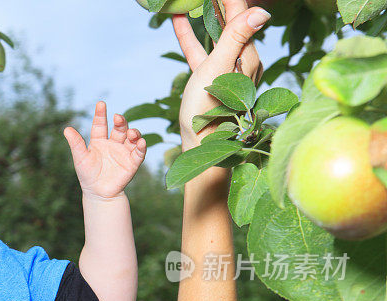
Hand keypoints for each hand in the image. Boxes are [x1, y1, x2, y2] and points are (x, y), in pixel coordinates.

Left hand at [64, 101, 146, 199]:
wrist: (98, 193)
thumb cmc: (87, 175)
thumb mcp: (80, 158)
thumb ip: (76, 144)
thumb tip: (66, 129)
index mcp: (99, 141)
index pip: (100, 124)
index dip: (101, 114)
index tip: (101, 104)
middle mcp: (113, 143)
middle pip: (119, 128)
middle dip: (120, 122)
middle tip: (118, 118)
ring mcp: (123, 152)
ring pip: (131, 138)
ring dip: (133, 133)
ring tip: (131, 133)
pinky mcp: (132, 162)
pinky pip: (139, 153)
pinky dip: (142, 147)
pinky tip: (141, 142)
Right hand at [174, 0, 267, 149]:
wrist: (201, 145)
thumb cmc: (209, 111)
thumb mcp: (219, 69)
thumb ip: (236, 38)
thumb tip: (261, 10)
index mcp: (248, 54)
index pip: (240, 14)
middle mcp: (242, 59)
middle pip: (230, 20)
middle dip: (217, 3)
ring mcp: (227, 68)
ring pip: (215, 33)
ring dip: (203, 14)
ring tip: (190, 0)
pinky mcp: (211, 78)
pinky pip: (201, 50)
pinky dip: (190, 35)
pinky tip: (178, 21)